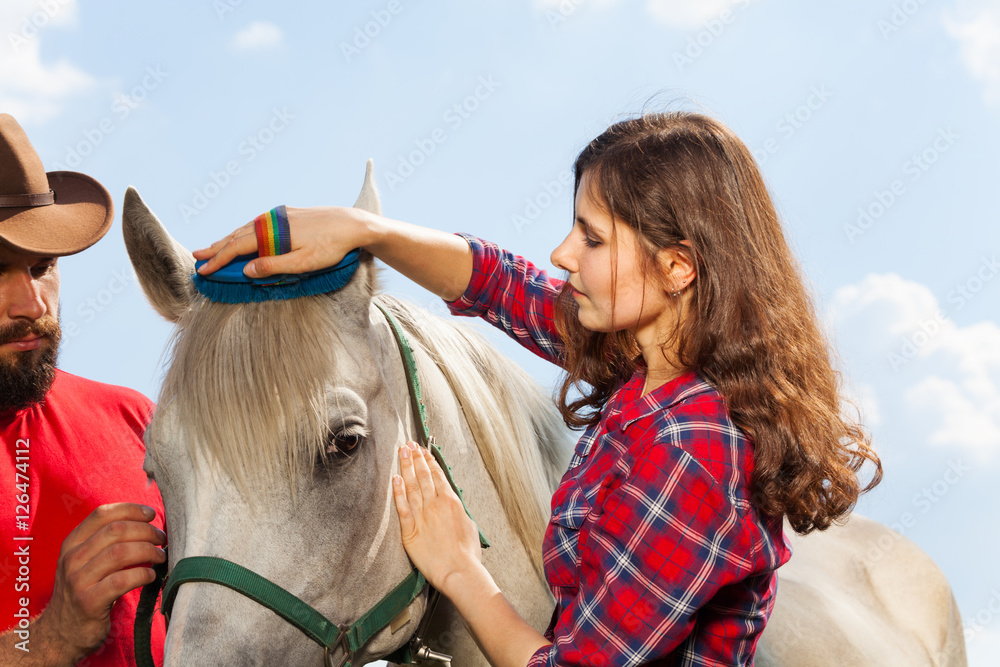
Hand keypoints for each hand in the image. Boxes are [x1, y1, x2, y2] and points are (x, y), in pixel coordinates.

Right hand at [40, 503, 166, 661]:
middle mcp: (72, 558)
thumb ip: (106, 542)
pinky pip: (122, 580)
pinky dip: (142, 574)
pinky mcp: (89, 602)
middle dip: (145, 531)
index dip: (130, 510)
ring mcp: (78, 580)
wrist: (60, 632)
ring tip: (160, 557)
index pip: (102, 514)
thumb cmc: (85, 590)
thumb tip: (147, 522)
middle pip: (116, 531)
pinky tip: (151, 575)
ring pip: (120, 553)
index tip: (151, 514)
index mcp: (72, 543)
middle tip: (161, 539)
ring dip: (148, 551)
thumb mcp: (85, 561)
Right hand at [192, 206, 374, 277]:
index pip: (237, 248)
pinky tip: (245, 236)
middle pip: (237, 235)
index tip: (203, 269)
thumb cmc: (331, 247)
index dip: (218, 260)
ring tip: (215, 247)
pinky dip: (246, 232)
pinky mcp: (290, 215)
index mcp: (271, 233)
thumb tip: (247, 270)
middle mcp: (272, 220)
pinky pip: (260, 224)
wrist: (353, 224)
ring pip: (248, 228)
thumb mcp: (304, 263)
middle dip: (217, 247)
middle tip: (197, 256)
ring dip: (230, 238)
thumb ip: (274, 266)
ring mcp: (280, 216)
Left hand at [393, 442, 483, 593]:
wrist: (459, 571)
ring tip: (402, 452)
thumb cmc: (467, 553)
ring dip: (406, 467)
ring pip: (412, 486)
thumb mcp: (468, 525)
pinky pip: (402, 507)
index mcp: (451, 502)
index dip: (429, 461)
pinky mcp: (410, 531)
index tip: (423, 450)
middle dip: (415, 458)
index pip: (437, 476)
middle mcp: (436, 505)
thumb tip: (453, 505)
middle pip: (423, 476)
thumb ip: (458, 511)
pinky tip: (395, 479)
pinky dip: (398, 492)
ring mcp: (422, 516)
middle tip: (408, 444)